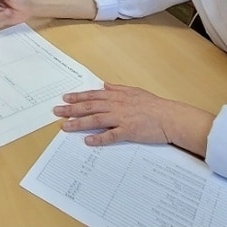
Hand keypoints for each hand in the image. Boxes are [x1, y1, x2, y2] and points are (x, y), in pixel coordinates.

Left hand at [54, 83, 214, 148]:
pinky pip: (110, 136)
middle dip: (71, 109)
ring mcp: (121, 118)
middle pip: (89, 107)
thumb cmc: (154, 105)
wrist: (170, 117)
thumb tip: (105, 85)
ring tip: (65, 126)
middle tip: (56, 112)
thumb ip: (118, 88)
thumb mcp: (135, 91)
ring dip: (79, 123)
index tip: (64, 99)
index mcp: (117, 95)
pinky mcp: (128, 132)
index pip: (93, 95)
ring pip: (95, 120)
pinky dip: (98, 138)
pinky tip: (87, 141)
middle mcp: (116, 105)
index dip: (77, 97)